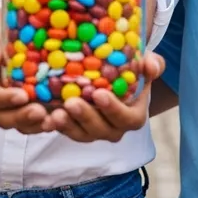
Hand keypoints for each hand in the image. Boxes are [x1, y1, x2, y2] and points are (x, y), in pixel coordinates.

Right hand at [0, 27, 50, 133]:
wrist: (8, 46)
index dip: (5, 99)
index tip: (22, 96)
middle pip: (5, 118)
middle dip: (23, 117)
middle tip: (40, 113)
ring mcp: (15, 109)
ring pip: (22, 125)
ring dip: (37, 125)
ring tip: (53, 120)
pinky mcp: (31, 109)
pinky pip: (37, 121)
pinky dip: (48, 121)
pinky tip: (63, 117)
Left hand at [45, 51, 164, 142]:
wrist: (114, 76)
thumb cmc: (133, 70)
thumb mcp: (145, 64)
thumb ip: (153, 64)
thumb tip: (149, 65)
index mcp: (133, 116)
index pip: (126, 119)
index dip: (113, 109)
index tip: (99, 94)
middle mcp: (114, 128)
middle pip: (100, 130)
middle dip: (85, 117)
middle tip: (71, 102)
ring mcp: (93, 130)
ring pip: (80, 134)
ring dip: (67, 125)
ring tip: (55, 113)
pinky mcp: (75, 127)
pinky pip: (65, 130)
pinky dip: (54, 126)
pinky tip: (44, 117)